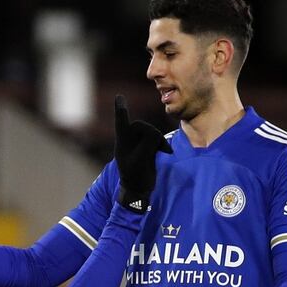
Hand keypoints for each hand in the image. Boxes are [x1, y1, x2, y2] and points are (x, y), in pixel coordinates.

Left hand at [114, 94, 172, 212]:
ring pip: (151, 132)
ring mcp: (138, 143)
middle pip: (141, 126)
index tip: (119, 96)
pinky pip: (155, 139)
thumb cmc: (135, 176)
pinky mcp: (146, 148)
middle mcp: (128, 140)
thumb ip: (148, 142)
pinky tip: (167, 152)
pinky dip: (161, 144)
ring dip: (158, 141)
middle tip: (158, 149)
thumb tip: (155, 134)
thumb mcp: (141, 159)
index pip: (121, 122)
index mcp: (122, 142)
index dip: (121, 109)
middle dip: (151, 134)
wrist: (138, 190)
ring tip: (163, 152)